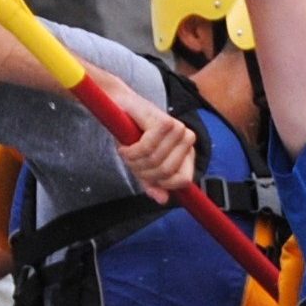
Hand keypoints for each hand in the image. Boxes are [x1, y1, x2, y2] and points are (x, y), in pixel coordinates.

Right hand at [88, 71, 197, 194]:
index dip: (163, 184)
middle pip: (167, 172)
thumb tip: (163, 200)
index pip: (184, 180)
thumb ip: (153, 183)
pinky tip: (125, 146)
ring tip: (127, 151)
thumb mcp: (143, 164)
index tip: (146, 177)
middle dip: (144, 172)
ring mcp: (177, 129)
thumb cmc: (133, 134)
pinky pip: (147, 149)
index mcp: (187, 152)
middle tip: (131, 162)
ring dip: (135, 161)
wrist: (118, 105)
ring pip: (156, 161)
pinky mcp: (164, 121)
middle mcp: (186, 139)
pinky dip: (131, 151)